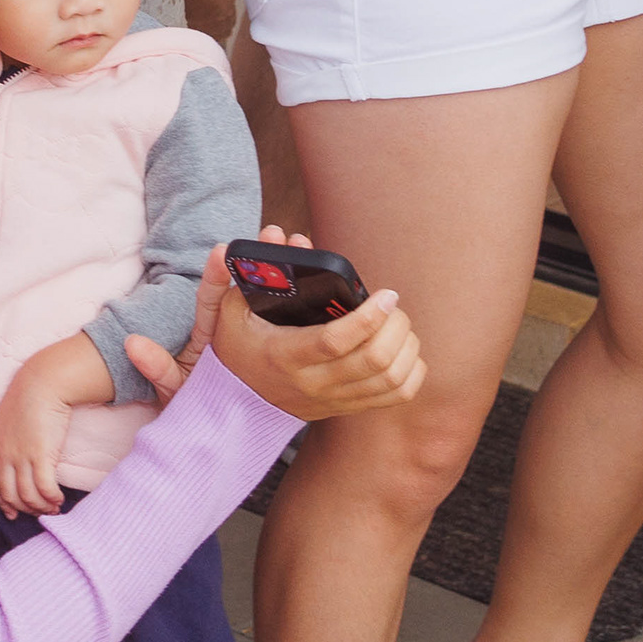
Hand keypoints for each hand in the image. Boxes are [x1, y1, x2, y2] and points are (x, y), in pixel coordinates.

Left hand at [0, 367, 76, 519]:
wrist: (42, 383)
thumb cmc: (29, 398)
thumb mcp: (8, 422)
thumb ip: (9, 441)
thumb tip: (19, 457)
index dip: (4, 503)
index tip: (13, 514)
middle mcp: (5, 456)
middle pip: (10, 496)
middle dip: (25, 509)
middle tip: (40, 512)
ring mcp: (21, 457)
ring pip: (28, 496)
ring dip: (41, 507)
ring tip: (53, 507)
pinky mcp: (40, 456)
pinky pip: (45, 488)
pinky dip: (52, 499)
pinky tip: (59, 499)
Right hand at [194, 224, 425, 423]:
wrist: (237, 401)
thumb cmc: (238, 347)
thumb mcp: (232, 309)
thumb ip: (252, 271)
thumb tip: (277, 233)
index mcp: (286, 355)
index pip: (335, 342)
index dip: (368, 317)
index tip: (386, 294)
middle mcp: (314, 382)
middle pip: (373, 361)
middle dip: (394, 326)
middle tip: (392, 304)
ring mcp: (334, 399)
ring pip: (391, 380)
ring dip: (405, 347)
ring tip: (397, 323)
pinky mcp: (348, 408)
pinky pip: (396, 396)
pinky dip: (410, 370)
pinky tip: (402, 348)